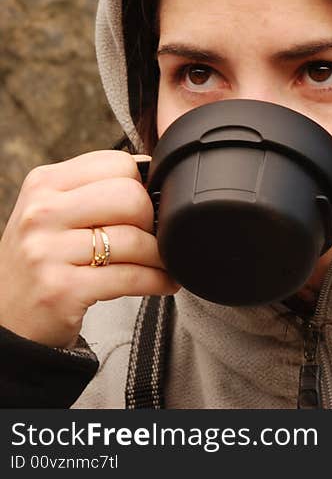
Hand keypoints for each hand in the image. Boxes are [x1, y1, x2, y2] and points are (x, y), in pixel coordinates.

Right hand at [0, 150, 178, 347]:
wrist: (7, 319)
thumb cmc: (44, 260)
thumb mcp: (56, 213)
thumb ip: (96, 189)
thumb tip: (153, 172)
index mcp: (44, 183)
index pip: (118, 163)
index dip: (143, 186)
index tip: (145, 208)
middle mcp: (41, 213)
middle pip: (130, 197)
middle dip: (152, 220)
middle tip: (151, 238)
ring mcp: (47, 252)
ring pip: (134, 239)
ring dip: (160, 256)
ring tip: (161, 263)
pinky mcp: (61, 289)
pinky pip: (131, 277)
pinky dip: (158, 281)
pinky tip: (163, 283)